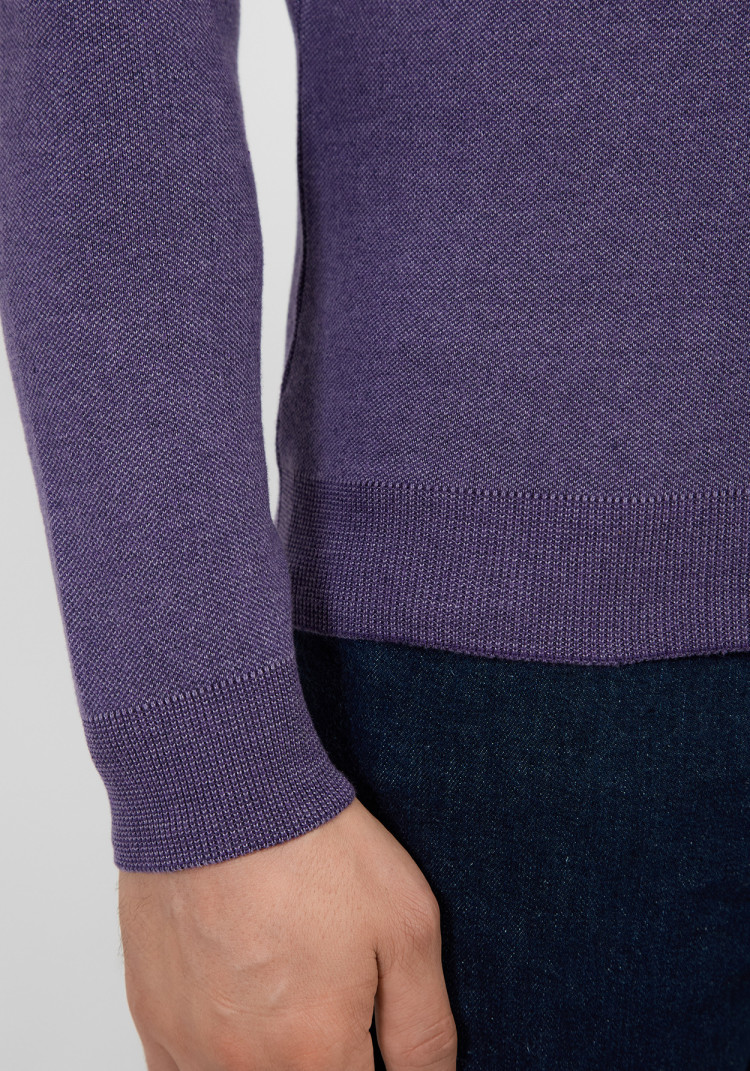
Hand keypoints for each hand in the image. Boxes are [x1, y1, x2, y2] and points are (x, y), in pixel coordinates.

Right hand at [118, 797, 456, 1069]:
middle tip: (336, 1003)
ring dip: (274, 1060)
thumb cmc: (312, 847)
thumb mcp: (406, 926)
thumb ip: (423, 1027)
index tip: (373, 1035)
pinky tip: (240, 1019)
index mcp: (315, 1056)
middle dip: (325, 1059)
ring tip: (292, 999)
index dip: (375, 1064)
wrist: (220, 787)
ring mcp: (190, 1046)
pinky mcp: (151, 1015)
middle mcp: (246, 1068)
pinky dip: (215, 1060)